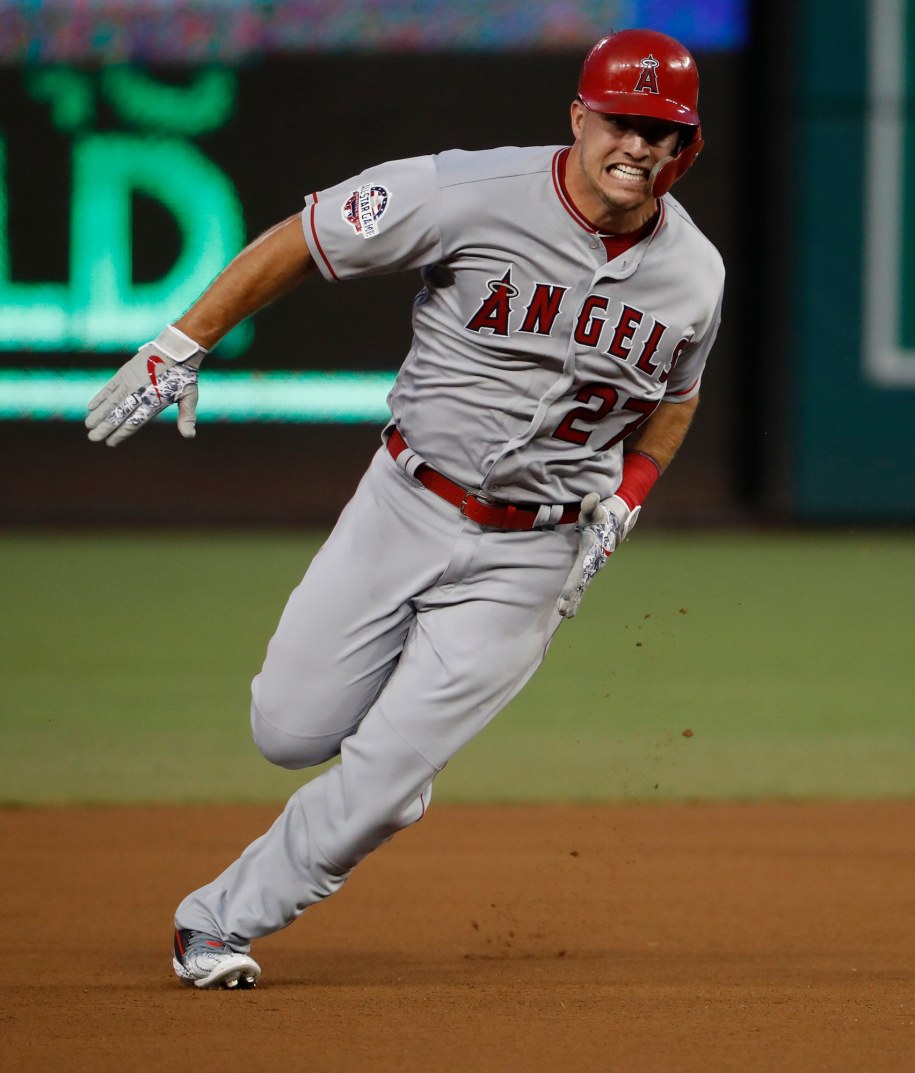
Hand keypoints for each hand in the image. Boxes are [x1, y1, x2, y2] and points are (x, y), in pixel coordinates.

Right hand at [85, 326, 205, 446]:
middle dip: (105, 427)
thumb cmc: (185, 376)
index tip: (110, 443)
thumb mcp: (189, 396)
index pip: (134, 422)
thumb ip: (187, 417)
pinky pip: (109, 387)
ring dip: (99, 414)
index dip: (121, 433)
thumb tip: (189, 436)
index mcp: (155, 401)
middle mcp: (139, 393)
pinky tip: (91, 407)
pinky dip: (100, 397)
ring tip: (88, 426)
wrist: (176, 348)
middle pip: (119, 413)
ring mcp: (130, 381)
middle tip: (92, 439)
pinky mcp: (125, 372)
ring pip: (111, 401)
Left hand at [557, 493, 639, 618]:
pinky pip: (582, 584)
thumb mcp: (595, 509)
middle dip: (573, 597)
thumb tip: (591, 498)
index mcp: (592, 553)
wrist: (616, 521)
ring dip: (575, 600)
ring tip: (566, 614)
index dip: (572, 585)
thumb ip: (591, 505)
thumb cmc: (600, 515)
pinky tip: (570, 607)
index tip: (565, 598)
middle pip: (581, 583)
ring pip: (582, 586)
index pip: (580, 572)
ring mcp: (592, 567)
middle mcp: (593, 563)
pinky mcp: (590, 568)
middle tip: (563, 612)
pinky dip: (577, 596)